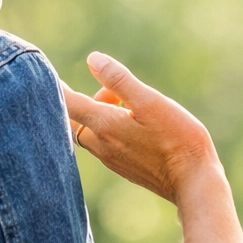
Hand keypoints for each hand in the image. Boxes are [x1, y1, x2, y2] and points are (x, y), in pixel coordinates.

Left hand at [64, 52, 224, 204]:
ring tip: (131, 108)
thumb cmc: (177, 140)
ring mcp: (113, 160)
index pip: (67, 103)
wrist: (194, 183)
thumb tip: (93, 59)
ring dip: (103, 116)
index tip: (48, 78)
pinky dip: (112, 131)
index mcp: (104, 126)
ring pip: (94, 132)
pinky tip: (139, 128)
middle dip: (90, 101)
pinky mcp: (125, 168)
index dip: (55, 88)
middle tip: (116, 93)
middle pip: (78, 119)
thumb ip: (119, 80)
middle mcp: (102, 146)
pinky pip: (107, 145)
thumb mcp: (150, 102)